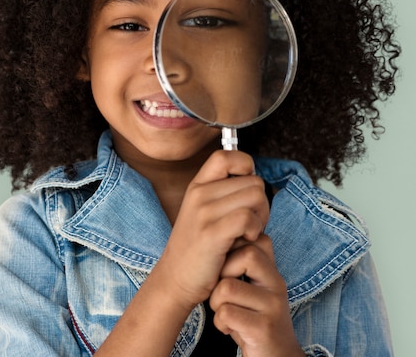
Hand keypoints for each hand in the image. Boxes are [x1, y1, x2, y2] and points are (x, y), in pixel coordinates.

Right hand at [151, 150, 269, 312]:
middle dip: (261, 203)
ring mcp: (204, 212)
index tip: (245, 191)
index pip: (226, 156)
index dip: (245, 167)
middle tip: (250, 223)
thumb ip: (223, 194)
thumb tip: (254, 180)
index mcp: (197, 186)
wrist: (176, 280)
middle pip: (253, 180)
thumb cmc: (198, 249)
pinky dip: (255, 229)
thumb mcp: (203, 212)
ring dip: (261, 217)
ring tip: (247, 233)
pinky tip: (245, 240)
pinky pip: (248, 217)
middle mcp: (199, 194)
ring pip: (256, 196)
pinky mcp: (212, 233)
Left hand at [209, 235, 304, 356]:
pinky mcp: (264, 328)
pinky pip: (226, 313)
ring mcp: (273, 306)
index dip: (234, 248)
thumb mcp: (253, 288)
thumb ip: (244, 264)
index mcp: (272, 273)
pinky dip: (220, 323)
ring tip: (226, 314)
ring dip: (217, 304)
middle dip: (222, 274)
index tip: (227, 269)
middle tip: (224, 294)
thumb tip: (224, 233)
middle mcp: (277, 285)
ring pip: (227, 286)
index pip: (256, 238)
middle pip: (244, 255)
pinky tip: (229, 329)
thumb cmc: (254, 319)